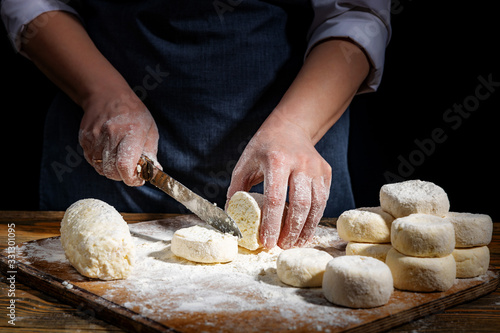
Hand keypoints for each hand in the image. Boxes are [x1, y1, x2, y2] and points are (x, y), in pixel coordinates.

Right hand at [79, 89, 159, 185]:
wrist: (107, 95)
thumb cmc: (133, 113)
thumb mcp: (150, 129)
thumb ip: (151, 152)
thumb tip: (154, 172)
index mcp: (131, 132)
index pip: (125, 165)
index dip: (131, 178)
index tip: (138, 179)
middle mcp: (111, 135)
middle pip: (112, 171)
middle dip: (123, 177)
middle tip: (130, 171)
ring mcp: (94, 137)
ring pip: (101, 168)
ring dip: (112, 171)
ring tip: (120, 160)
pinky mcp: (84, 139)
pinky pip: (92, 161)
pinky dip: (101, 163)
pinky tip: (109, 154)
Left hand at [227, 113, 331, 248]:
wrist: (290, 127)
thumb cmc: (264, 147)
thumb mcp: (245, 162)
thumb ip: (237, 189)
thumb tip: (231, 217)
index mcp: (276, 160)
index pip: (275, 199)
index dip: (271, 224)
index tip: (267, 243)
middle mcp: (300, 163)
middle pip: (299, 205)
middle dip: (291, 231)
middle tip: (282, 247)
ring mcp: (316, 168)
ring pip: (315, 205)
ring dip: (305, 229)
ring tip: (294, 243)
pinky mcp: (326, 172)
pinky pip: (323, 200)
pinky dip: (314, 218)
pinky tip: (304, 230)